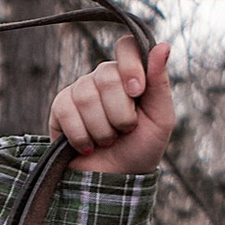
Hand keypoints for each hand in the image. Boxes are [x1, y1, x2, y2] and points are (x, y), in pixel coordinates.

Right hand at [50, 35, 174, 174]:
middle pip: (106, 76)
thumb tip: (163, 45)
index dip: (130, 67)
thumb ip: (159, 81)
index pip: (126, 47)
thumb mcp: (160, 118)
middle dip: (120, 113)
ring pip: (87, 97)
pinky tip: (89, 145)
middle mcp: (102, 78)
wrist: (116, 179)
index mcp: (129, 75)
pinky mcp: (60, 107)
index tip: (137, 93)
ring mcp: (79, 91)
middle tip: (125, 129)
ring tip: (107, 140)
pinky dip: (83, 136)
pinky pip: (67, 112)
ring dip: (103, 129)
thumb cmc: (141, 148)